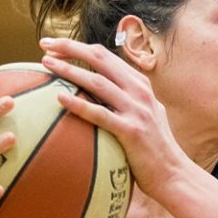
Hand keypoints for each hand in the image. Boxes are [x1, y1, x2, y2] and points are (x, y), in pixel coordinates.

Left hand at [39, 38, 184, 197]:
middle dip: (70, 48)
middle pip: (100, 59)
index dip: (78, 47)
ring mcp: (136, 110)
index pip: (105, 56)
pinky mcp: (131, 131)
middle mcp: (139, 91)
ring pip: (98, 82)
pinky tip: (60, 98)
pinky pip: (100, 114)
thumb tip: (97, 92)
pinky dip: (79, 104)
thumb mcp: (145, 114)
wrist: (173, 173)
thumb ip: (126, 99)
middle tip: (45, 45)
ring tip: (46, 64)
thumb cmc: (153, 148)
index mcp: (140, 84)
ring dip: (70, 70)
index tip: (54, 45)